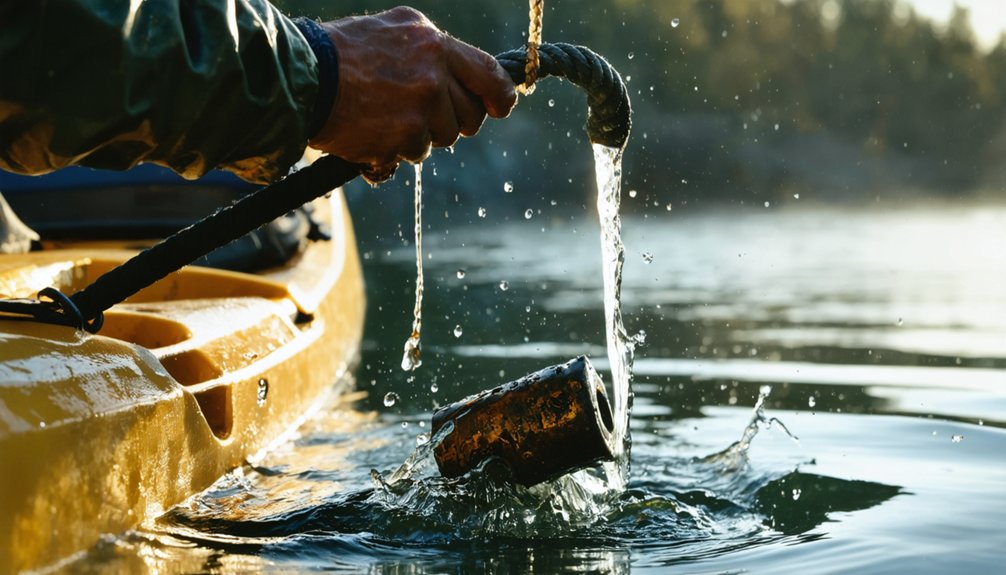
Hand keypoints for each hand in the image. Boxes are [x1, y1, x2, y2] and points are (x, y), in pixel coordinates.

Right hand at [310, 7, 516, 183]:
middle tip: (423, 118)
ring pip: (440, 138)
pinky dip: (393, 151)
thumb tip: (462, 77)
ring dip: (418, 137)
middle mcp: (433, 74)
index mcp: (433, 43)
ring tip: (383, 118)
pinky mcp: (404, 138)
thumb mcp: (393, 32)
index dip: (501, 96)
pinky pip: (412, 154)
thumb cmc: (341, 54)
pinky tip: (369, 133)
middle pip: (468, 116)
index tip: (501, 109)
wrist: (302, 79)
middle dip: (452, 122)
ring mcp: (420, 108)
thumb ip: (430, 51)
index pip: (488, 73)